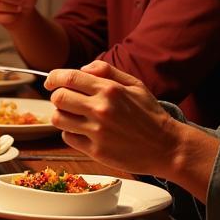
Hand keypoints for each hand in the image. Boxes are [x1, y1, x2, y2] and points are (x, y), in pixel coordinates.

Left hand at [45, 60, 180, 174]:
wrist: (168, 147)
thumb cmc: (150, 114)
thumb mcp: (135, 85)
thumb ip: (106, 71)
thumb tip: (82, 68)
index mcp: (109, 90)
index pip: (68, 78)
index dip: (53, 78)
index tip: (51, 81)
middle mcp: (101, 109)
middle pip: (58, 98)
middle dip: (57, 96)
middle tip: (66, 100)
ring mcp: (97, 131)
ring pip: (58, 118)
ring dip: (61, 115)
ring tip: (73, 116)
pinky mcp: (96, 151)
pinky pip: (68, 138)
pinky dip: (70, 133)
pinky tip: (83, 131)